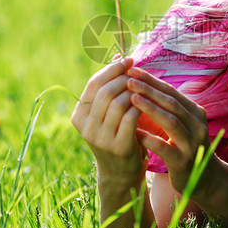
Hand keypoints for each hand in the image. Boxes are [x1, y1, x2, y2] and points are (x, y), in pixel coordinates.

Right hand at [71, 57, 144, 183]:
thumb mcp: (108, 112)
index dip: (112, 69)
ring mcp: (100, 138)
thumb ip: (111, 86)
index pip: (93, 84)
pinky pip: (131, 117)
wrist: (121, 172)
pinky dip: (141, 106)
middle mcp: (86, 127)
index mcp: (79, 115)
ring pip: (119, 102)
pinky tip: (148, 103)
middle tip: (139, 72)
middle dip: (125, 78)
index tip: (129, 59)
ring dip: (135, 91)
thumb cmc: (117, 134)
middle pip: (105, 91)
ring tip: (144, 87)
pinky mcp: (118, 146)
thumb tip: (120, 55)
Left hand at [126, 67, 215, 198]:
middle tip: (129, 79)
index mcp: (195, 112)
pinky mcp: (184, 161)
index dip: (151, 80)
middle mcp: (197, 125)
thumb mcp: (180, 124)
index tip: (132, 70)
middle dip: (149, 90)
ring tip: (132, 98)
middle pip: (171, 102)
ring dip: (151, 108)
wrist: (205, 179)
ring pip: (171, 121)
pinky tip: (135, 132)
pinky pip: (165, 147)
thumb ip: (165, 107)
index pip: (171, 91)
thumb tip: (141, 84)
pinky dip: (150, 139)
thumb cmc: (185, 146)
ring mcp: (192, 143)